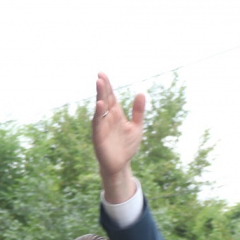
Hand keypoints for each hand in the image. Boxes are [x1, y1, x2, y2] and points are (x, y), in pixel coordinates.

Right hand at [92, 72, 145, 203]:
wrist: (121, 165)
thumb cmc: (127, 146)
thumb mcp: (136, 127)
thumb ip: (138, 111)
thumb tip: (141, 93)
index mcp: (116, 114)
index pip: (110, 96)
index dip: (107, 85)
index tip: (102, 74)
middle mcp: (107, 118)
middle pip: (104, 98)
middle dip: (102, 87)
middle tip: (100, 75)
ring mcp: (102, 126)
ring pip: (99, 108)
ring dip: (99, 96)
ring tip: (99, 83)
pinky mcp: (99, 136)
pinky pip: (98, 123)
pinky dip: (98, 114)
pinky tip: (100, 105)